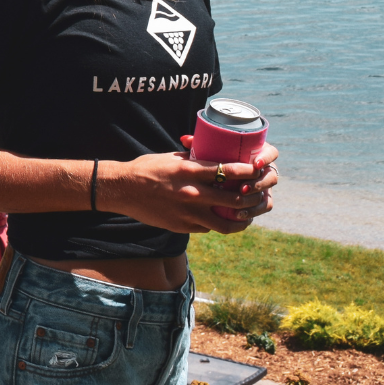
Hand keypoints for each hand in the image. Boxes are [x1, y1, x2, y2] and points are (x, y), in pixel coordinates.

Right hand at [98, 140, 278, 235]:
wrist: (123, 189)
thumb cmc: (147, 168)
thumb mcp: (171, 158)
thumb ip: (193, 160)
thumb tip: (213, 157)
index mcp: (189, 170)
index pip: (227, 171)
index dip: (247, 171)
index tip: (257, 169)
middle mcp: (191, 193)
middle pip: (233, 199)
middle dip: (251, 196)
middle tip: (260, 193)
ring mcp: (188, 213)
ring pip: (226, 222)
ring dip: (242, 219)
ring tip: (248, 215)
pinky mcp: (183, 226)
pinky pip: (209, 228)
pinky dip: (220, 224)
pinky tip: (225, 220)